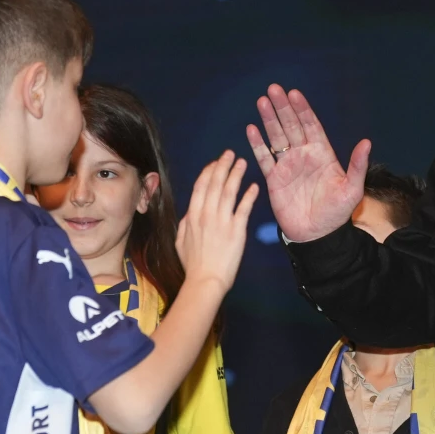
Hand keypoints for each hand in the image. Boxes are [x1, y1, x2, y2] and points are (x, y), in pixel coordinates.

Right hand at [175, 151, 259, 291]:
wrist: (205, 280)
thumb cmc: (193, 264)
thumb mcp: (180, 241)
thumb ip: (185, 223)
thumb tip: (190, 211)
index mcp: (192, 215)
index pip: (201, 186)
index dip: (208, 172)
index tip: (215, 163)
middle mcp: (206, 214)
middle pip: (215, 184)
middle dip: (222, 166)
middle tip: (230, 153)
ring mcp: (222, 221)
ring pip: (229, 191)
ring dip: (236, 175)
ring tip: (243, 162)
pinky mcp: (237, 230)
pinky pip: (244, 208)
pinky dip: (249, 196)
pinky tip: (254, 186)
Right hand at [245, 84, 369, 241]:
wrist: (317, 235)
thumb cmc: (337, 214)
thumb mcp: (352, 190)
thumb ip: (357, 165)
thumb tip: (367, 142)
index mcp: (322, 154)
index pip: (311, 125)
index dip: (303, 110)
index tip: (294, 94)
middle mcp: (304, 155)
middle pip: (291, 126)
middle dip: (283, 107)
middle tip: (273, 89)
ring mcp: (288, 166)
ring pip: (276, 137)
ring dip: (269, 119)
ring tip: (262, 101)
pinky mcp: (274, 179)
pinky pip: (264, 158)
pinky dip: (258, 144)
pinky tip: (251, 129)